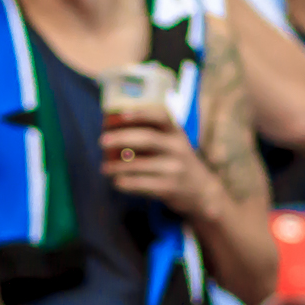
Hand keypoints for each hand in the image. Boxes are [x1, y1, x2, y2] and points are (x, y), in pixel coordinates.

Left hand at [101, 108, 221, 219]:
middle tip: (102, 141)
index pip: (160, 116)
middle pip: (147, 138)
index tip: (121, 114)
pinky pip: (141, 185)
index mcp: (176, 132)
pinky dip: (125, 183)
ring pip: (140, 165)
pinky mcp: (169, 188)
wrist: (202, 191)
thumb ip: (152, 134)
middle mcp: (178, 148)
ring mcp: (174, 169)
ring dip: (117, 166)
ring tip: (104, 167)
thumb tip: (113, 128)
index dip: (140, 113)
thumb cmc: (178, 162)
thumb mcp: (173, 143)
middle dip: (121, 138)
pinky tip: (116, 182)